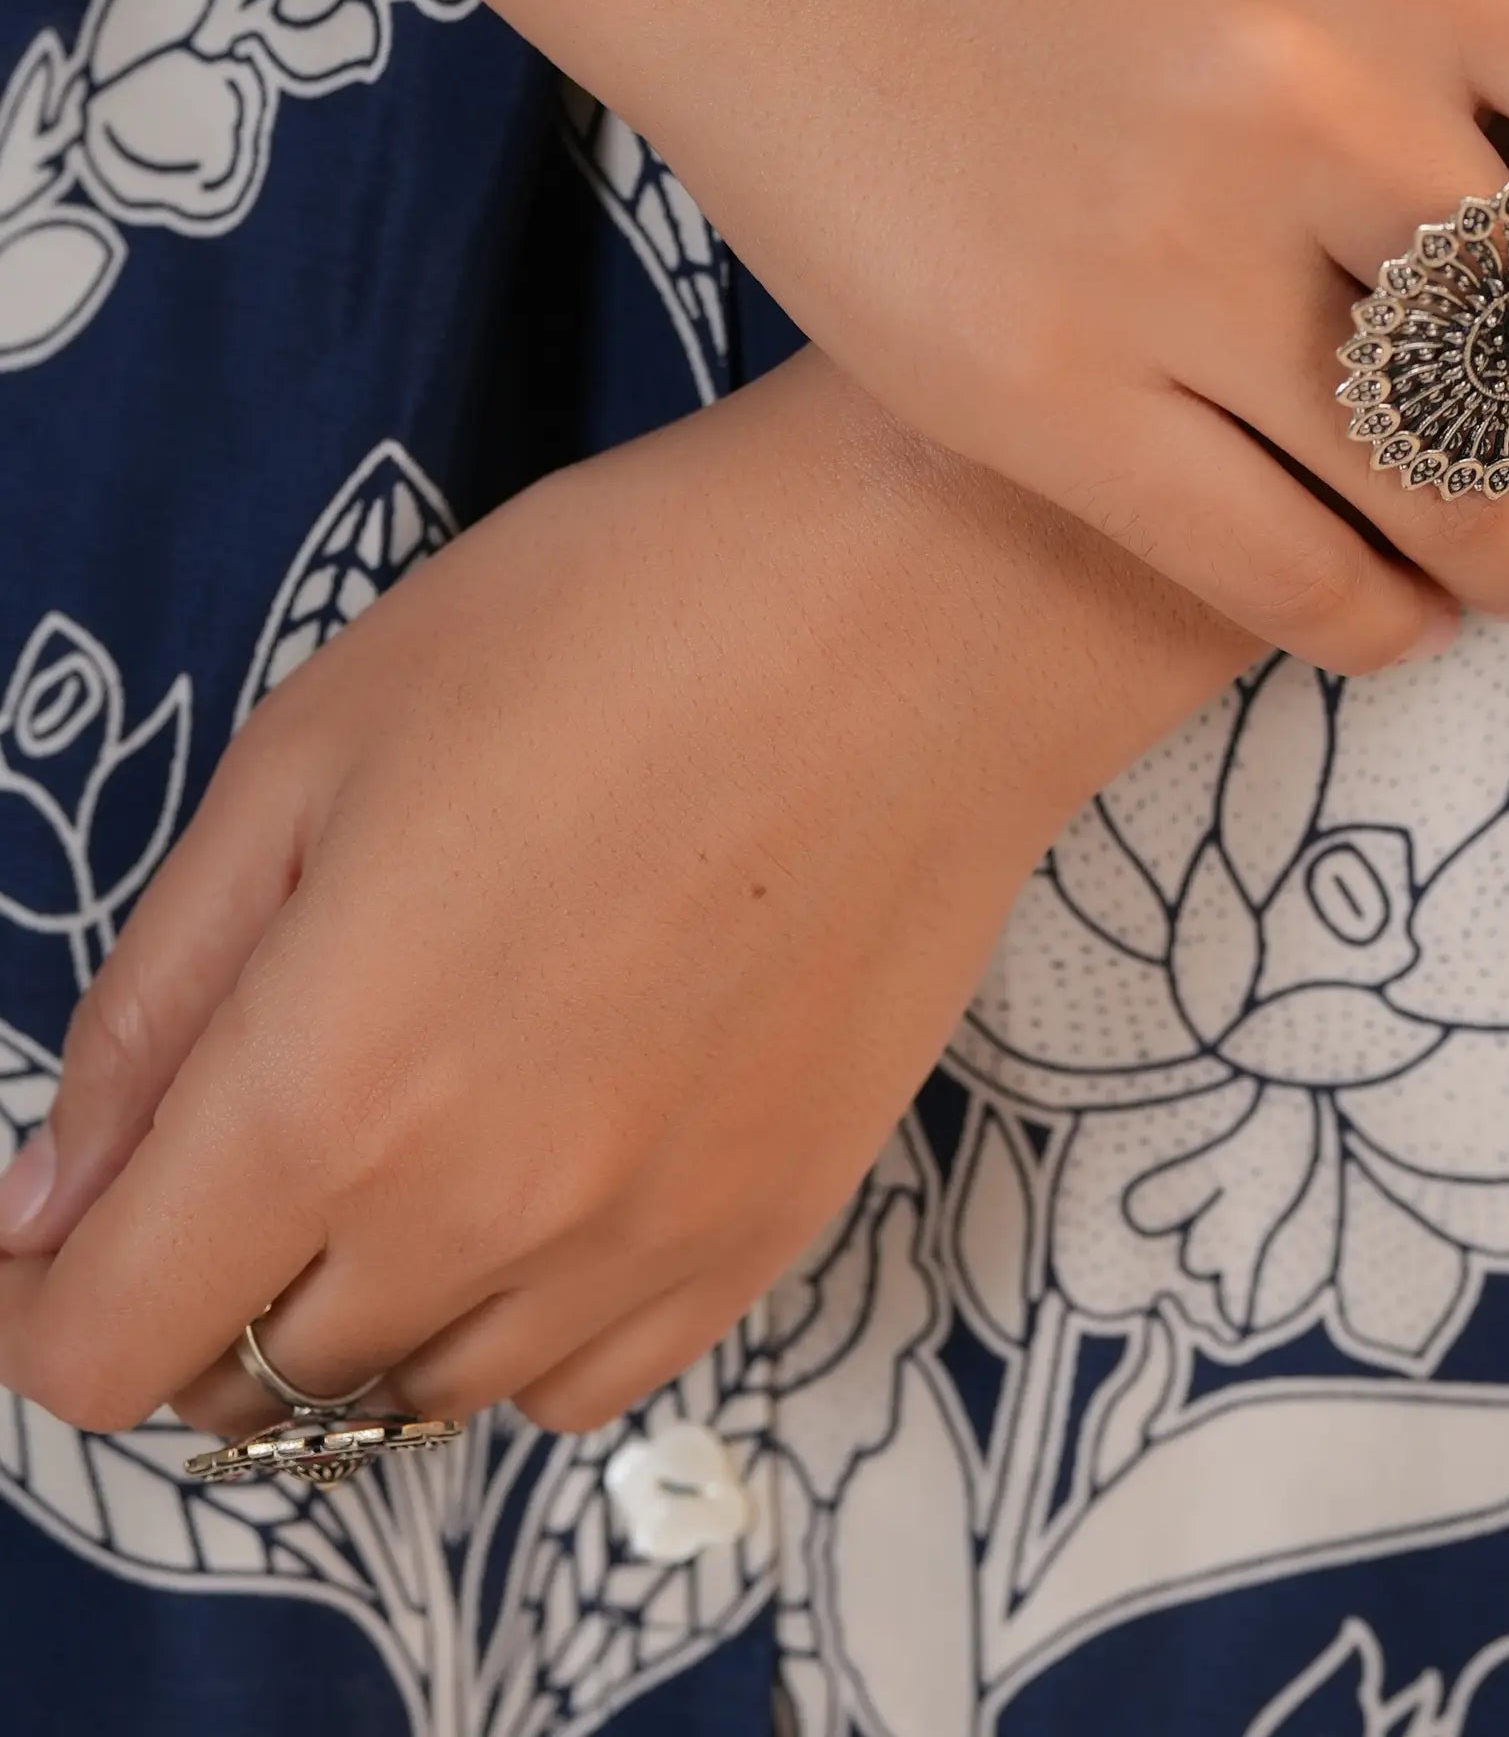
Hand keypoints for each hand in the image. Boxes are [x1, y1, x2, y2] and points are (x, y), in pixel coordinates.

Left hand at [0, 359, 1250, 1445]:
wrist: (932, 606)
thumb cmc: (615, 614)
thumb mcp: (320, 739)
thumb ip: (161, 994)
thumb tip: (48, 1200)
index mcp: (332, 1084)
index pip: (109, 1349)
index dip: (53, 1296)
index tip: (77, 1215)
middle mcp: (473, 1215)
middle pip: (248, 1391)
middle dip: (203, 1281)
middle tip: (255, 1117)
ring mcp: (631, 1245)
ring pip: (410, 1391)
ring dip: (359, 1304)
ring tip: (409, 1122)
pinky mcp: (758, 1236)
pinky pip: (572, 1382)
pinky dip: (512, 1321)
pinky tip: (539, 1170)